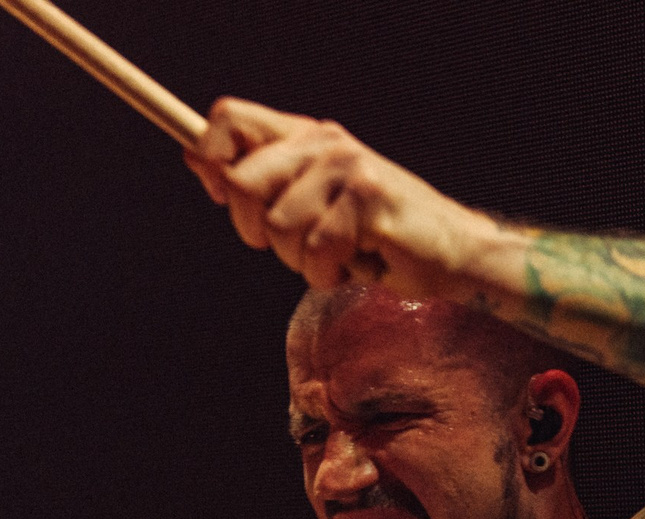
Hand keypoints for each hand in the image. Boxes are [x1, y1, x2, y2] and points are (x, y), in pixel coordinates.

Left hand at [183, 97, 498, 294]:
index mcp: (306, 136)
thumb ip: (258, 179)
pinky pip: (315, 250)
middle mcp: (325, 143)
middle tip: (299, 245)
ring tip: (339, 254)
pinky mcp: (367, 199)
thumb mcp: (310, 204)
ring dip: (302, 261)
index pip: (228, 119)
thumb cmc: (376, 236)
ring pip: (278, 227)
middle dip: (257, 231)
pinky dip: (330, 273)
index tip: (222, 195)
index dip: (210, 158)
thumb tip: (195, 156)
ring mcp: (347, 167)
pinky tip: (357, 263)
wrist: (449, 253)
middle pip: (242, 182)